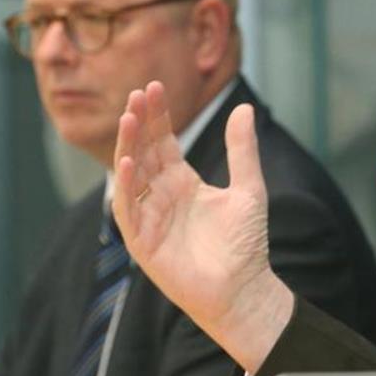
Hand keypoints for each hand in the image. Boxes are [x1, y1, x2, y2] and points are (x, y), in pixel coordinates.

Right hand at [111, 81, 292, 372]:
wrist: (244, 288)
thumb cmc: (247, 244)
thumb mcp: (249, 188)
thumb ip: (242, 150)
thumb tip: (243, 108)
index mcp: (183, 181)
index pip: (164, 141)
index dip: (158, 116)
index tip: (154, 87)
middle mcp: (161, 195)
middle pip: (144, 152)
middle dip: (140, 124)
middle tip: (138, 94)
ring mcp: (149, 217)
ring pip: (131, 175)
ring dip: (128, 146)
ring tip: (129, 117)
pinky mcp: (143, 241)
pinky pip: (128, 209)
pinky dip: (126, 185)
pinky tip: (128, 161)